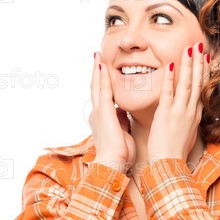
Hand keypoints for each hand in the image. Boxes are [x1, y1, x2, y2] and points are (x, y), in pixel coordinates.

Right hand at [89, 53, 135, 173]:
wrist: (114, 164)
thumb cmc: (120, 153)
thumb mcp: (122, 132)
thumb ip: (121, 121)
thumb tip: (124, 113)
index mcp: (103, 119)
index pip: (103, 96)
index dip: (102, 82)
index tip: (104, 70)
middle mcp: (97, 113)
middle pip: (96, 87)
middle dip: (96, 72)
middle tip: (96, 57)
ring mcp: (99, 112)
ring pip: (97, 85)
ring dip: (97, 70)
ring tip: (97, 56)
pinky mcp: (103, 112)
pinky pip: (103, 90)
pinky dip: (102, 77)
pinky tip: (103, 65)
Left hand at [147, 41, 209, 162]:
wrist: (169, 165)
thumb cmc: (174, 153)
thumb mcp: (187, 135)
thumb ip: (187, 121)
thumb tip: (187, 115)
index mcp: (195, 115)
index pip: (202, 88)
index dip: (204, 71)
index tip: (205, 58)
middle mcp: (190, 111)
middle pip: (197, 82)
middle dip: (199, 62)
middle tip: (199, 45)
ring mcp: (179, 112)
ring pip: (187, 83)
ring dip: (188, 64)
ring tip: (189, 48)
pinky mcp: (166, 115)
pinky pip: (168, 93)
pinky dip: (170, 78)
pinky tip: (169, 65)